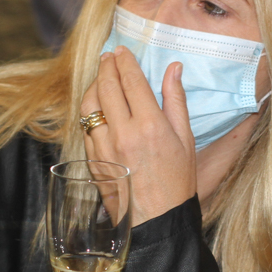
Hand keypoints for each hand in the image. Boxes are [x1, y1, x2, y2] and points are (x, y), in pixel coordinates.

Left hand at [80, 48, 196, 223]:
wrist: (157, 221)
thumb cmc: (177, 183)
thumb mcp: (185, 139)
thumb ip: (176, 100)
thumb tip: (174, 69)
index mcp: (149, 125)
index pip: (131, 81)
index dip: (125, 61)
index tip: (122, 51)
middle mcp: (123, 133)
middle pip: (106, 87)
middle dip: (106, 66)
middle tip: (108, 56)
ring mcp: (104, 147)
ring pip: (88, 105)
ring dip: (92, 85)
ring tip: (100, 77)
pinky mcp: (93, 160)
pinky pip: (86, 127)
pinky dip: (89, 111)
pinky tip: (96, 106)